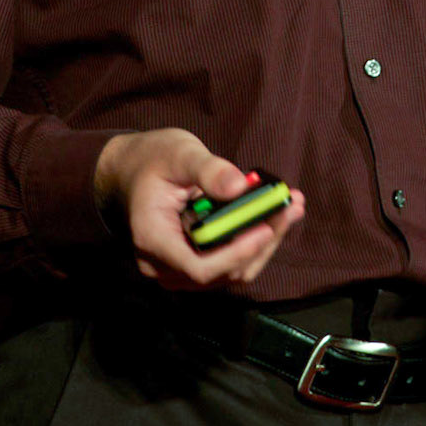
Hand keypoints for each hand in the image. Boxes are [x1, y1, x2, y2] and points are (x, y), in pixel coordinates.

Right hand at [94, 128, 305, 290]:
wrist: (132, 170)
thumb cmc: (153, 159)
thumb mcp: (179, 153)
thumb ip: (208, 169)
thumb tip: (240, 186)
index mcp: (153, 238)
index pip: (199, 267)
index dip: (236, 254)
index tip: (266, 228)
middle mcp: (163, 264)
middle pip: (223, 272)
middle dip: (263, 242)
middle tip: (293, 206)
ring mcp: (178, 268)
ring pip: (232, 272)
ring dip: (265, 242)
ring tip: (292, 205)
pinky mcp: (195, 262)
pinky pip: (230, 263)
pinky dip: (255, 240)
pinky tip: (275, 213)